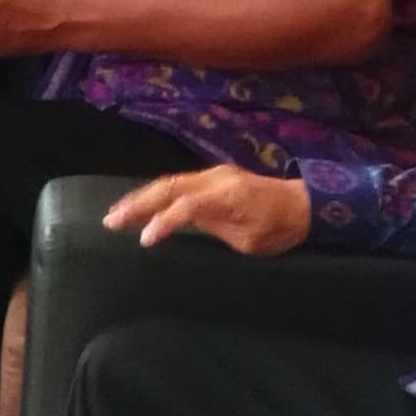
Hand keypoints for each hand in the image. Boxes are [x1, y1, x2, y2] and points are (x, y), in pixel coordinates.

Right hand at [103, 164, 313, 252]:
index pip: (185, 205)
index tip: (143, 240)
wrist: (305, 205)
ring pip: (170, 181)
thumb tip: (185, 225)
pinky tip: (143, 203)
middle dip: (138, 203)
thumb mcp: (249, 240)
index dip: (162, 222)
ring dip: (142, 197)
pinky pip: (179, 183)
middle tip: (110, 219)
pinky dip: (157, 194)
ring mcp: (215, 175)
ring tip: (117, 212)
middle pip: (169, 186)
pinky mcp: (216, 178)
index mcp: (227, 196)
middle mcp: (217, 179)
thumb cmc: (280, 229)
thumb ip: (215, 229)